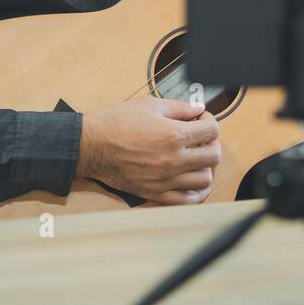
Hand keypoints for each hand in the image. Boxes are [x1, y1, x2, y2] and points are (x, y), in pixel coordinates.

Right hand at [77, 97, 219, 203]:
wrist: (89, 146)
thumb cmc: (115, 123)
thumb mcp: (148, 105)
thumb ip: (178, 107)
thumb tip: (198, 109)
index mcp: (172, 135)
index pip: (211, 131)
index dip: (210, 121)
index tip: (202, 119)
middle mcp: (172, 160)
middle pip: (213, 156)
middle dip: (212, 142)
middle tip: (202, 137)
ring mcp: (164, 180)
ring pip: (205, 179)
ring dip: (205, 166)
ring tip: (195, 157)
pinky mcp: (154, 193)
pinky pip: (187, 199)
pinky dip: (195, 191)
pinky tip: (190, 179)